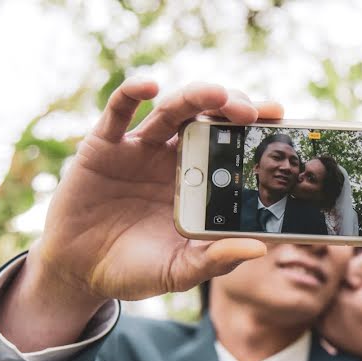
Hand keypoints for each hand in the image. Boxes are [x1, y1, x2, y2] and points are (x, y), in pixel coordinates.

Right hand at [32, 79, 276, 304]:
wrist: (80, 273)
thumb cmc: (137, 270)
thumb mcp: (181, 271)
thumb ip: (216, 260)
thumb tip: (260, 248)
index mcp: (200, 183)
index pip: (234, 148)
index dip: (257, 132)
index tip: (281, 122)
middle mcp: (174, 158)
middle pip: (209, 120)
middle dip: (234, 109)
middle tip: (254, 113)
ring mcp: (140, 149)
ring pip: (173, 110)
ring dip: (196, 97)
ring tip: (218, 95)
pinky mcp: (103, 147)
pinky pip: (117, 112)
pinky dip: (131, 93)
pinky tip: (149, 86)